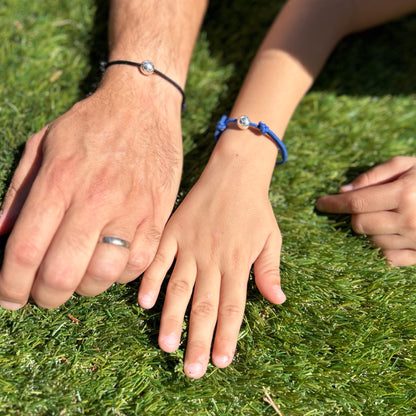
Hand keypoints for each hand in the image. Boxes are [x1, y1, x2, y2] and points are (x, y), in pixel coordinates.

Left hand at [0, 68, 182, 308]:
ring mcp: (131, 210)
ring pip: (102, 275)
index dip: (10, 285)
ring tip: (77, 277)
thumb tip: (1, 234)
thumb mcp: (43, 143)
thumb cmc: (91, 123)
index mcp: (60, 180)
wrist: (144, 106)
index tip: (8, 298)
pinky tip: (110, 263)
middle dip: (44, 297)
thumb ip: (19, 191)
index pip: (25, 250)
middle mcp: (95, 200)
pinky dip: (119, 275)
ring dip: (83, 288)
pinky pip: (138, 265)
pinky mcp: (157, 216)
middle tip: (41, 294)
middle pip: (62, 273)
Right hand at [138, 145, 285, 378]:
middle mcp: (213, 258)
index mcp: (238, 262)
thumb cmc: (255, 208)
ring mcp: (190, 245)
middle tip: (193, 370)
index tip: (221, 362)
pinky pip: (160, 258)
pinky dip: (151, 278)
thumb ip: (270, 270)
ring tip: (167, 346)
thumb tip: (278, 301)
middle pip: (205, 305)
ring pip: (180, 287)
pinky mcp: (173, 232)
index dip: (227, 335)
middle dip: (199, 339)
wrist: (234, 173)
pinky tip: (143, 301)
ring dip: (173, 317)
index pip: (233, 307)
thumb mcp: (271, 238)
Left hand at [316, 156, 415, 266]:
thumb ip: (376, 175)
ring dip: (369, 230)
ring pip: (371, 241)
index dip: (333, 204)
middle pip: (359, 225)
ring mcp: (415, 240)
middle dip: (352, 216)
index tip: (320, 203)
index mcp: (403, 194)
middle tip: (360, 207)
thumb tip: (344, 191)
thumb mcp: (408, 165)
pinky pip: (388, 257)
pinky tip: (390, 234)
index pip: (355, 203)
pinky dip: (382, 247)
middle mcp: (408, 219)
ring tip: (384, 216)